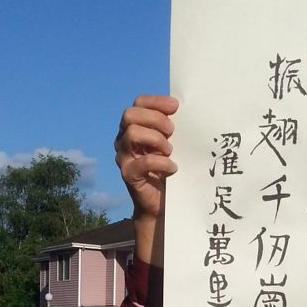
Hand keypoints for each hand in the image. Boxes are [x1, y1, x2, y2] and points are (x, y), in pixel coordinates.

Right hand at [115, 95, 178, 220]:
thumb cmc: (167, 169)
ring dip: (156, 139)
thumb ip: (170, 128)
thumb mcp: (170, 143)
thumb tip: (183, 109)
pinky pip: (143, 162)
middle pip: (130, 115)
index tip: (175, 106)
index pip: (138, 104)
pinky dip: (161, 163)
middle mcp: (124, 140)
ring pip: (132, 133)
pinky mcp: (128, 175)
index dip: (156, 102)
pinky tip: (173, 168)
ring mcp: (123, 157)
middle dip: (155, 119)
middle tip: (172, 131)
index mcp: (134, 127)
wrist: (160, 203)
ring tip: (170, 151)